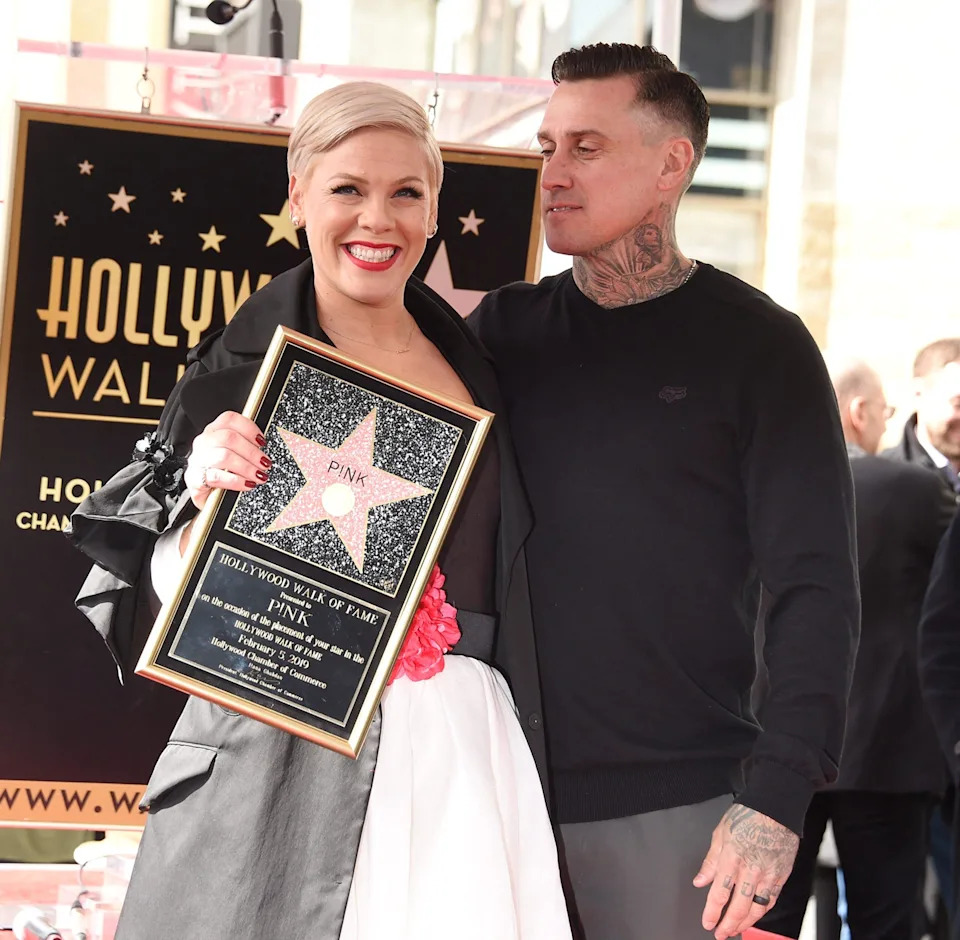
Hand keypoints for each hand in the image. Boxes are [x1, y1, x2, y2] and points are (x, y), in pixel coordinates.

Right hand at [184, 411, 269, 509]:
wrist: (207, 497)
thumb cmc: (223, 473)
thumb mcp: (234, 455)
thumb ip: (246, 445)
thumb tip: (264, 446)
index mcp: (214, 431)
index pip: (230, 419)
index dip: (249, 428)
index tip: (262, 441)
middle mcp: (203, 442)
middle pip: (229, 438)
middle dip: (252, 451)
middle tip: (265, 463)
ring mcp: (197, 460)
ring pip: (224, 456)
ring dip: (246, 467)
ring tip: (259, 476)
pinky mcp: (194, 479)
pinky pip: (216, 477)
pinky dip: (236, 481)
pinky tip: (247, 484)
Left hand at [693, 803, 798, 939]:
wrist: (775, 808)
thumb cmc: (747, 816)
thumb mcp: (720, 834)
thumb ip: (710, 861)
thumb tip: (700, 880)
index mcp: (731, 858)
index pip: (719, 893)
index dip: (712, 912)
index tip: (707, 922)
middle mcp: (750, 870)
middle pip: (739, 906)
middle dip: (728, 924)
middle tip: (721, 934)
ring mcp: (768, 874)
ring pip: (757, 908)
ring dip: (745, 923)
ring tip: (736, 930)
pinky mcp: (781, 875)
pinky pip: (771, 899)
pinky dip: (762, 911)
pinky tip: (755, 916)